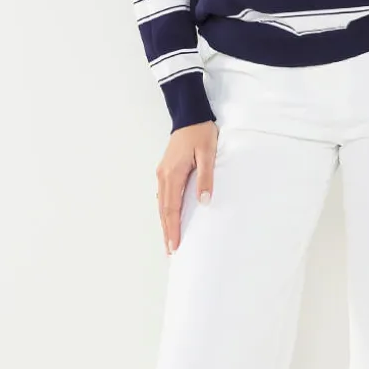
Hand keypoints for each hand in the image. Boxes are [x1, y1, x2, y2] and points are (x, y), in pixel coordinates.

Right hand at [156, 120, 218, 255]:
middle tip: (171, 252)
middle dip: (167, 232)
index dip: (173, 229)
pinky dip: (165, 211)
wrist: (189, 115)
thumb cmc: (201, 133)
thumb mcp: (207, 154)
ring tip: (169, 241)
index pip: (172, 209)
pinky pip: (163, 196)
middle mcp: (163, 176)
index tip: (175, 246)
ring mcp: (162, 173)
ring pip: (161, 204)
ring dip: (165, 223)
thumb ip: (205, 177)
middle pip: (163, 210)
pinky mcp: (165, 170)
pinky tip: (168, 218)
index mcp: (172, 174)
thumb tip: (204, 201)